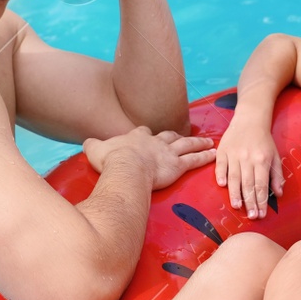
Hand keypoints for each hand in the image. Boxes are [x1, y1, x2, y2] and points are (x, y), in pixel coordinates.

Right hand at [84, 127, 215, 189]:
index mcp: (136, 137)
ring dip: (198, 143)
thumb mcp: (95, 149)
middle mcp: (155, 142)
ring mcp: (168, 153)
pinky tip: (213, 154)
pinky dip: (204, 157)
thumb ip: (93, 146)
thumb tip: (87, 144)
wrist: (126, 167)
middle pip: (170, 135)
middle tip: (187, 135)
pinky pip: (194, 160)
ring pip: (187, 145)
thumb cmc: (110, 161)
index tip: (149, 134)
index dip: (147, 134)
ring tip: (208, 141)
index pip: (143, 132)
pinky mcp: (177, 166)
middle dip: (178, 135)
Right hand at [215, 113, 283, 218]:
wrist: (250, 119)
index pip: (261, 184)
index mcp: (262, 160)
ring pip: (234, 177)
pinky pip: (220, 165)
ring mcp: (234, 154)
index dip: (261, 200)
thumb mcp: (275, 156)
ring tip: (237, 207)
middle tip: (252, 216)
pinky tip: (222, 186)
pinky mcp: (223, 150)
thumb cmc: (263, 140)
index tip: (261, 214)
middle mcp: (248, 158)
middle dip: (250, 201)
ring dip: (235, 193)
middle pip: (248, 184)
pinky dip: (220, 175)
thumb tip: (279, 193)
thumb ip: (277, 175)